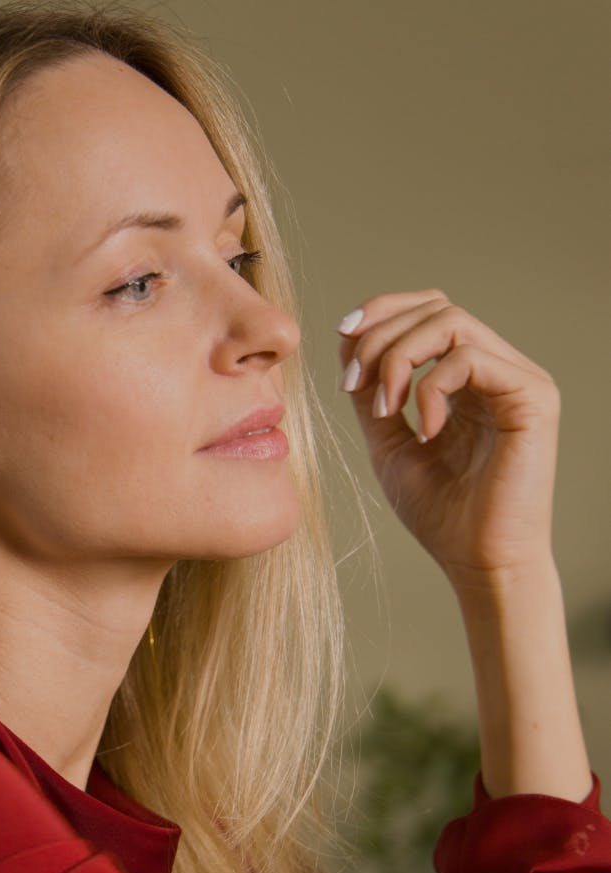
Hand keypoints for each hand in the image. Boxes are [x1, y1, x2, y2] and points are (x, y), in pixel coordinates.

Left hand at [337, 290, 560, 586]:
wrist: (478, 564)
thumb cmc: (442, 515)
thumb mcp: (390, 445)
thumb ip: (374, 395)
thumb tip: (348, 343)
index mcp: (468, 379)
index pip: (428, 311)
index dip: (382, 312)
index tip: (342, 339)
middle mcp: (498, 370)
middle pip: (436, 305)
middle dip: (381, 333)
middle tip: (353, 382)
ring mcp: (518, 379)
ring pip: (452, 319)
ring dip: (400, 355)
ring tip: (387, 407)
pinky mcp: (532, 397)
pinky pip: (470, 358)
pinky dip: (432, 388)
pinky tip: (427, 432)